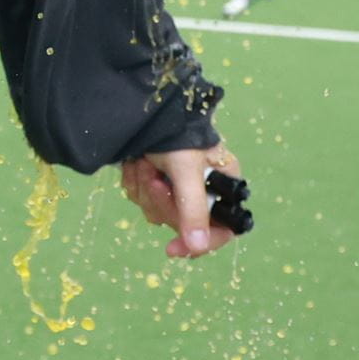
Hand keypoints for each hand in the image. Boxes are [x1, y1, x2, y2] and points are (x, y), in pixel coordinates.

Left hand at [119, 142, 245, 258]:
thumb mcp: (187, 171)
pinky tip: (135, 163)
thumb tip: (198, 247)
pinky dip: (134, 183)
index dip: (201, 243)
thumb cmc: (176, 133)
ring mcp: (176, 187)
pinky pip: (142, 199)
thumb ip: (194, 209)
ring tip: (144, 163)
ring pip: (158, 213)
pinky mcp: (153, 182)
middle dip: (162, 202)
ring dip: (145, 189)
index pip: (223, 229)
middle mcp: (202, 189)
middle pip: (183, 223)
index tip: (173, 249)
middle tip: (155, 179)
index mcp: (223, 185)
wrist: (142, 110)